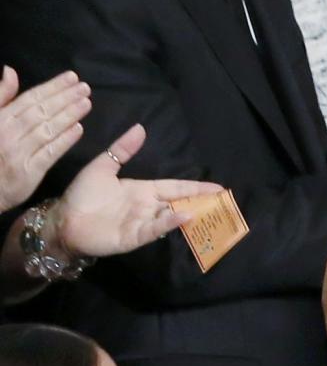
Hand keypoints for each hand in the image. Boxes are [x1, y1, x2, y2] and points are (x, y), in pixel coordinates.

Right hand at [0, 69, 89, 211]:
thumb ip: (1, 96)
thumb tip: (10, 71)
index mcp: (0, 119)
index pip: (29, 99)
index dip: (52, 87)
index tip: (72, 77)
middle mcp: (8, 133)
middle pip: (41, 111)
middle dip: (65, 98)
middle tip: (85, 88)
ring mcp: (19, 153)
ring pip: (47, 130)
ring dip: (68, 115)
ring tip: (86, 104)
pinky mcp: (29, 172)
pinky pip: (49, 153)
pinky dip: (64, 140)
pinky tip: (79, 130)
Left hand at [53, 126, 222, 257]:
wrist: (63, 219)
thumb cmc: (83, 195)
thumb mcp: (103, 166)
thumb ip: (122, 150)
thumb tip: (141, 128)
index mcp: (144, 190)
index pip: (175, 187)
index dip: (196, 187)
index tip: (219, 187)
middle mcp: (148, 207)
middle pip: (180, 203)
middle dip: (202, 202)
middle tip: (225, 202)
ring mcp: (143, 223)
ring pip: (172, 217)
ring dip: (192, 213)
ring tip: (211, 209)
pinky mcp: (134, 237)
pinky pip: (155, 228)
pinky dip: (170, 223)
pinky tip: (184, 216)